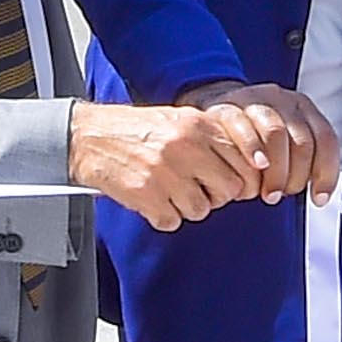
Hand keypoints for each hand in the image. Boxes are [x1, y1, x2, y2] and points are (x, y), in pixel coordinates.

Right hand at [68, 102, 260, 228]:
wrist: (90, 137)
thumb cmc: (136, 129)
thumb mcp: (180, 120)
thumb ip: (213, 138)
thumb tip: (251, 163)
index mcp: (198, 125)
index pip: (244, 161)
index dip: (243, 179)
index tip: (234, 185)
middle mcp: (185, 147)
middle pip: (229, 190)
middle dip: (217, 196)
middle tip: (199, 190)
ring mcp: (166, 173)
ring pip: (201, 210)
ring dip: (187, 207)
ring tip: (169, 191)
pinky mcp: (146, 195)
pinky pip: (172, 221)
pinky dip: (163, 217)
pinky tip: (152, 199)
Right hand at [176, 80, 341, 202]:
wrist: (215, 115)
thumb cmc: (254, 136)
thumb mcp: (283, 143)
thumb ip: (301, 161)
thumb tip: (319, 195)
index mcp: (302, 107)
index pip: (326, 140)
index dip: (326, 173)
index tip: (318, 198)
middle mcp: (282, 100)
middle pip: (302, 141)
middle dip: (297, 177)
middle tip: (284, 194)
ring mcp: (255, 101)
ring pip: (276, 134)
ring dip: (276, 170)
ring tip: (268, 191)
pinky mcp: (228, 107)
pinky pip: (244, 129)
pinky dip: (253, 151)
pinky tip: (255, 167)